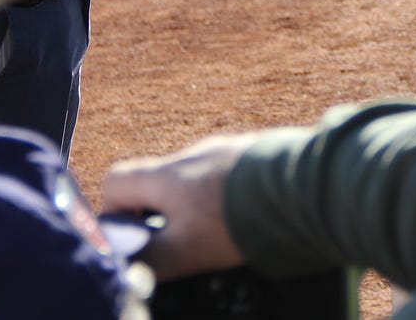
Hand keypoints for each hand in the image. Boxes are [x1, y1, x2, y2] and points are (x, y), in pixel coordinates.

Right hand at [100, 133, 257, 280]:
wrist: (300, 187)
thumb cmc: (236, 216)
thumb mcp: (185, 250)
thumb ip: (150, 258)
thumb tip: (127, 266)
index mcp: (166, 174)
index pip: (116, 180)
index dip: (115, 211)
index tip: (134, 236)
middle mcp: (194, 154)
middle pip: (160, 182)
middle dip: (164, 213)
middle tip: (182, 243)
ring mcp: (228, 150)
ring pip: (199, 178)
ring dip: (200, 203)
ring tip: (221, 230)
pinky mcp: (258, 152)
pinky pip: (233, 174)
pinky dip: (232, 194)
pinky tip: (248, 214)